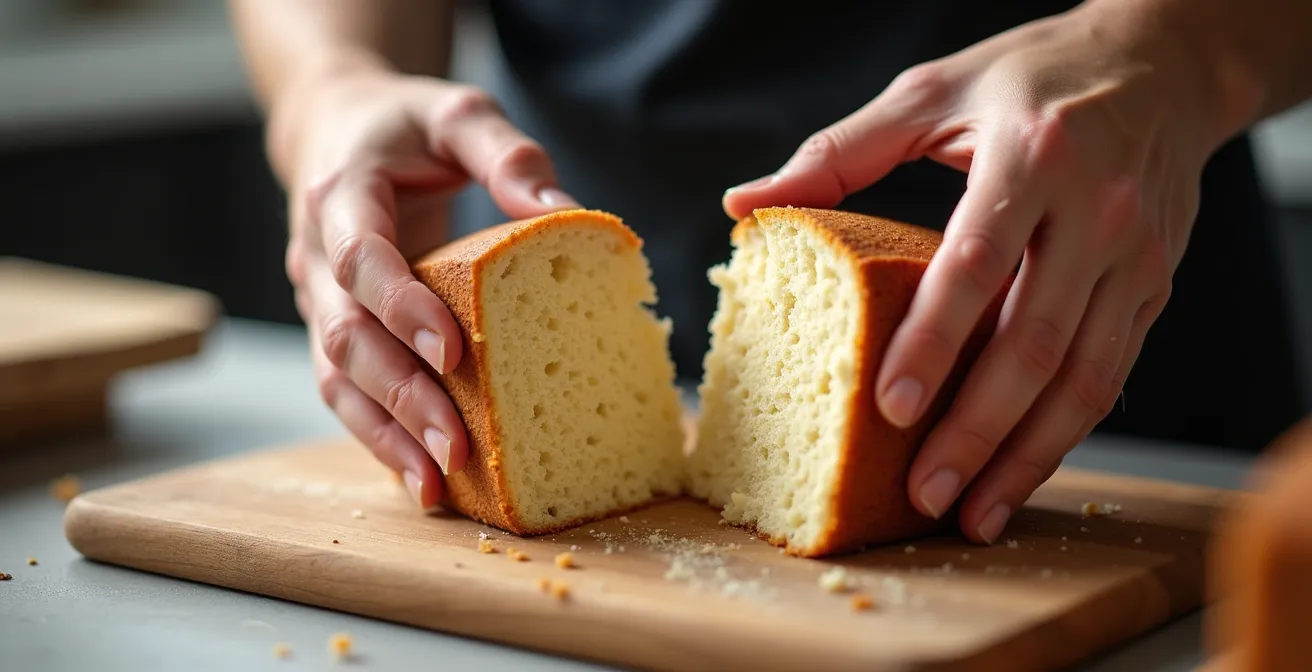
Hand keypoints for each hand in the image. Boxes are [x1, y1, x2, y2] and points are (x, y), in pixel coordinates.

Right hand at [282, 68, 578, 506]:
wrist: (335, 131)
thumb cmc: (404, 126)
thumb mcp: (458, 113)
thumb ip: (506, 153)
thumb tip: (563, 210)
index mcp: (341, 194)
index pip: (361, 258)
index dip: (401, 307)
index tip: (453, 351)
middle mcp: (316, 256)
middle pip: (344, 336)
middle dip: (399, 395)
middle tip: (455, 445)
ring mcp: (317, 301)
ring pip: (337, 379)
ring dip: (385, 434)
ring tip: (438, 485)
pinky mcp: (333, 331)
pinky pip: (347, 393)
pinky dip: (380, 438)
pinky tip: (422, 480)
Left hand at [723, 3, 1223, 542]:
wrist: (1162, 65)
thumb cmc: (1031, 76)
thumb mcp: (932, 91)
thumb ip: (839, 153)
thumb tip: (745, 206)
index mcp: (1034, 157)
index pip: (976, 264)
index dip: (933, 342)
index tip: (890, 407)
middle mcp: (1098, 211)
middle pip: (1034, 341)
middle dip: (977, 430)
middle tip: (924, 492)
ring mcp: (1135, 257)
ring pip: (1083, 377)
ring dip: (1027, 456)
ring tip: (974, 513)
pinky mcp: (1153, 288)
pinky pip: (1109, 374)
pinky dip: (1065, 433)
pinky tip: (1020, 473)